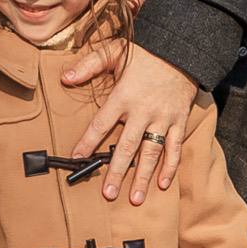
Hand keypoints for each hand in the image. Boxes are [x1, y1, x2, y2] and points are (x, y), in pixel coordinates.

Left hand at [60, 40, 198, 202]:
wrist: (181, 49)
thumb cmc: (144, 52)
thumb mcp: (115, 51)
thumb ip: (89, 65)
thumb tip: (65, 77)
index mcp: (123, 95)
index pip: (101, 123)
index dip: (88, 142)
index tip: (76, 158)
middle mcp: (143, 110)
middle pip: (127, 146)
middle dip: (116, 171)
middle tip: (108, 194)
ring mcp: (163, 117)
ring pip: (151, 152)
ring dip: (143, 176)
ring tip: (135, 199)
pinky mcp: (179, 120)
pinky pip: (175, 147)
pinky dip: (170, 166)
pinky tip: (162, 184)